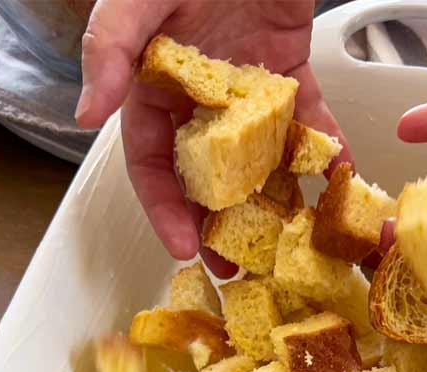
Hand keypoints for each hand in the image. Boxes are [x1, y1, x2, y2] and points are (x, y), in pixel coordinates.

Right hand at [75, 0, 349, 275]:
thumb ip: (110, 50)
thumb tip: (86, 113)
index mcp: (155, 86)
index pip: (154, 162)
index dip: (165, 207)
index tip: (186, 245)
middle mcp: (203, 99)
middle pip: (210, 175)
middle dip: (223, 224)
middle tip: (242, 267)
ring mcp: (250, 92)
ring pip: (262, 160)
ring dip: (276, 203)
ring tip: (293, 245)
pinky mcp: (293, 77)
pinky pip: (310, 125)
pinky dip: (325, 152)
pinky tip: (340, 180)